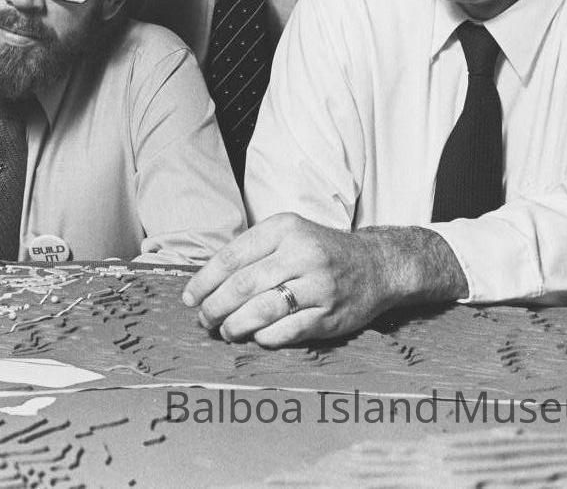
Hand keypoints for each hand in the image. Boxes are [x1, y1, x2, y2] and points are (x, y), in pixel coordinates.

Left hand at [181, 213, 397, 346]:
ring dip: (235, 325)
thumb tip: (206, 284)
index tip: (189, 298)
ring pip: (262, 310)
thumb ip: (251, 252)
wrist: (376, 265)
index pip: (232, 257)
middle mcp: (302, 254)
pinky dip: (264, 337)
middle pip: (243, 285)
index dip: (204, 281)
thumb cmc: (319, 252)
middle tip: (204, 319)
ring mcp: (318, 285)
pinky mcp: (330, 314)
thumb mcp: (287, 235)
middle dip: (215, 307)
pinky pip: (287, 330)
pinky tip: (255, 337)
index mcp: (284, 229)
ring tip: (225, 331)